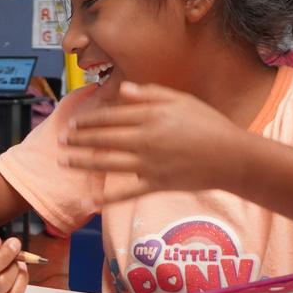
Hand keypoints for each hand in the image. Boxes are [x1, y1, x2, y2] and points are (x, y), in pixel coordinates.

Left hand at [59, 81, 244, 203]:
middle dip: (78, 139)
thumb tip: (120, 90)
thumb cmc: (208, 124)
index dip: (88, 120)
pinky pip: (127, 193)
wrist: (232, 157)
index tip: (72, 122)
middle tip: (61, 140)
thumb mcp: (180, 100)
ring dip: (82, 162)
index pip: (110, 117)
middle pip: (103, 139)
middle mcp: (145, 140)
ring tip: (64, 162)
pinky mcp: (156, 184)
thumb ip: (149, 94)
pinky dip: (107, 199)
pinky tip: (90, 202)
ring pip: (108, 163)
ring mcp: (149, 164)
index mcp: (150, 117)